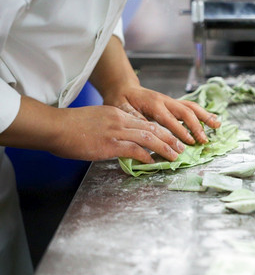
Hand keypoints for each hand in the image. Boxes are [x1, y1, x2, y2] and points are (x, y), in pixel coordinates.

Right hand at [53, 105, 184, 162]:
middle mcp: (120, 120)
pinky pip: (134, 149)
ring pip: (148, 138)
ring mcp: (116, 132)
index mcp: (117, 113)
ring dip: (164, 148)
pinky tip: (152, 161)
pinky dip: (146, 155)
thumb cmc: (71, 126)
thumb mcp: (97, 120)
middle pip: (152, 128)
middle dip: (169, 138)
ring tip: (174, 156)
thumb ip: (111, 128)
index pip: (144, 121)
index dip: (160, 131)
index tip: (169, 137)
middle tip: (180, 146)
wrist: (56, 127)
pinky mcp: (110, 144)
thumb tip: (120, 139)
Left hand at [102, 85, 220, 144]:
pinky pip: (190, 107)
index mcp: (153, 104)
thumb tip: (144, 130)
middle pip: (185, 112)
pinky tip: (212, 120)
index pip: (170, 119)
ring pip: (191, 107)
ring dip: (205, 117)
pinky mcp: (173, 103)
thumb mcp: (120, 108)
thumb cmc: (120, 100)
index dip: (180, 131)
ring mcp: (170, 101)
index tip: (189, 142)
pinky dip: (202, 114)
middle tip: (204, 140)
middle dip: (196, 126)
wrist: (123, 88)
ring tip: (217, 126)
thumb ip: (132, 118)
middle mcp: (165, 101)